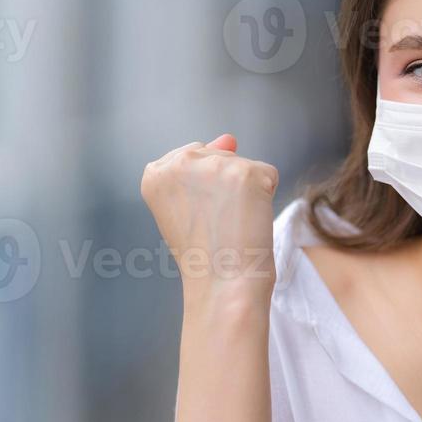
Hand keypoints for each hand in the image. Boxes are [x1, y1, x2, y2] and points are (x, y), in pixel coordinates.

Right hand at [141, 133, 278, 303]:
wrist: (222, 284)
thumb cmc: (205, 252)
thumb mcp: (186, 205)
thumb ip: (201, 165)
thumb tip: (228, 138)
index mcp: (154, 172)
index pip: (193, 159)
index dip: (203, 192)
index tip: (197, 218)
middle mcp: (179, 161)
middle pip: (219, 158)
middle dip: (224, 188)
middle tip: (214, 223)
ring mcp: (213, 165)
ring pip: (243, 166)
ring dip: (245, 193)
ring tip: (230, 224)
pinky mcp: (246, 172)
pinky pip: (267, 174)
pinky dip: (265, 197)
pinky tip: (248, 220)